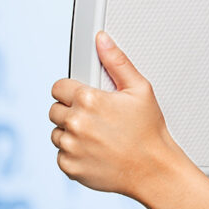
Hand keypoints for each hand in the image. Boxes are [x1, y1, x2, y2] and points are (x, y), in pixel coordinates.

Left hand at [49, 31, 180, 197]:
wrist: (153, 168)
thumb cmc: (149, 130)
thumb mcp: (140, 89)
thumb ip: (117, 62)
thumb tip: (102, 40)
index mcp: (89, 100)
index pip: (58, 87)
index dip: (72, 90)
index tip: (86, 98)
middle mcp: (75, 123)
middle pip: (55, 109)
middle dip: (72, 111)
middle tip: (98, 118)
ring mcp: (70, 146)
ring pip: (57, 132)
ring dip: (71, 132)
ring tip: (99, 135)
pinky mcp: (69, 166)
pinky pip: (61, 154)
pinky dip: (75, 153)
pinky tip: (96, 150)